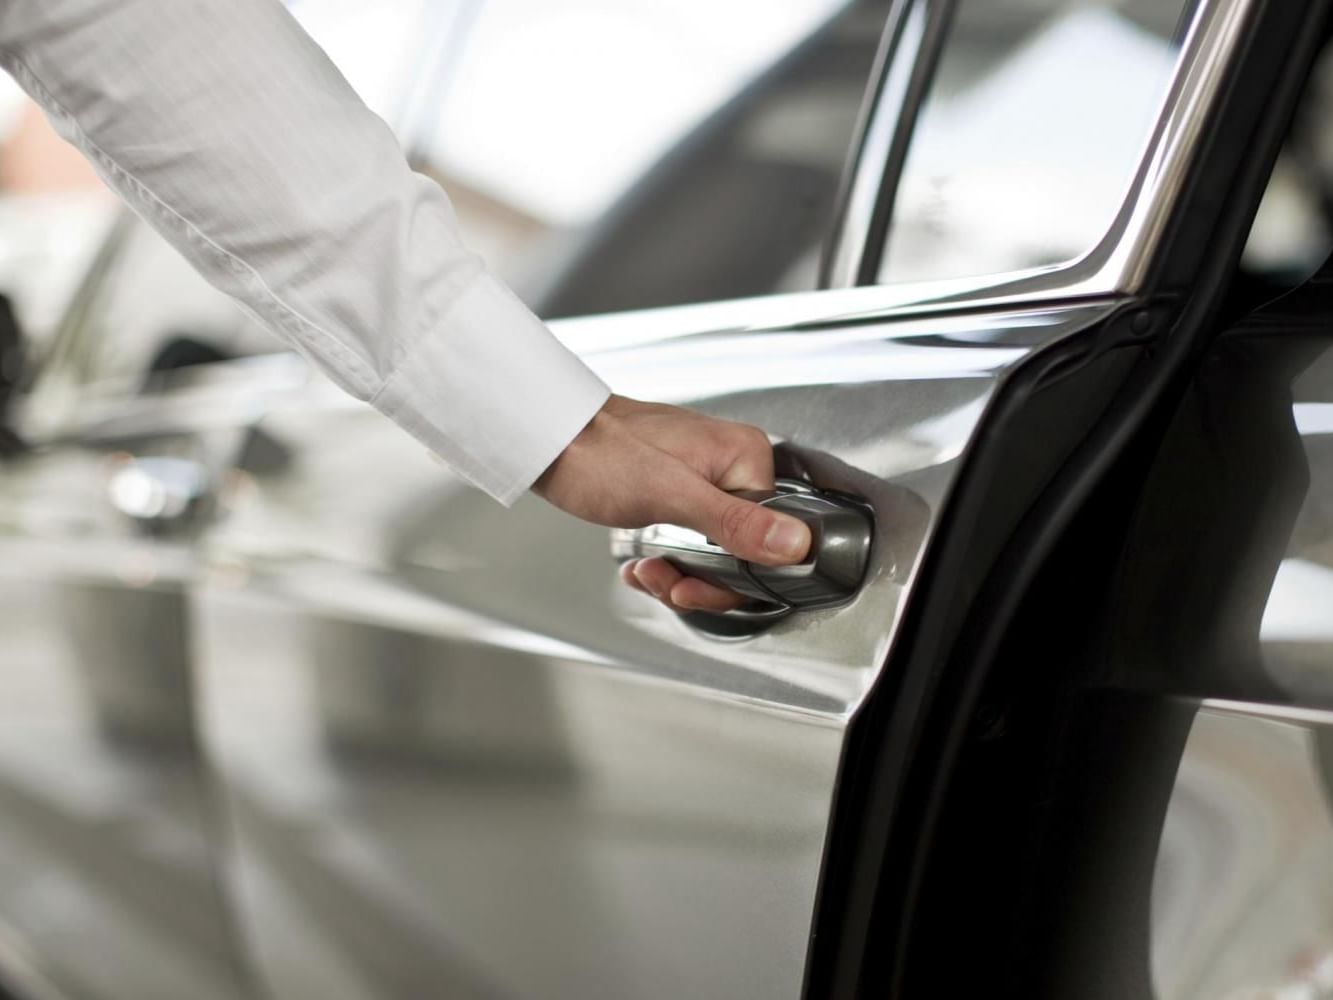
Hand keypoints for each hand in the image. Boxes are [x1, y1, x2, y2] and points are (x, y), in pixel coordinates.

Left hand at [534, 394, 810, 612]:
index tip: (695, 586)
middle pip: (743, 552)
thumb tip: (796, 543)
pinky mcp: (681, 496)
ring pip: (713, 555)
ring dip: (678, 576)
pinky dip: (666, 563)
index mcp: (745, 458)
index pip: (772, 539)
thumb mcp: (671, 495)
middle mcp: (731, 468)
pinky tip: (642, 567)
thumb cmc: (599, 451)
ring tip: (647, 572)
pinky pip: (690, 545)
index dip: (733, 577)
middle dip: (699, 579)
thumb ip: (736, 523)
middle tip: (665, 580)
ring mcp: (706, 482)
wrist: (550, 438)